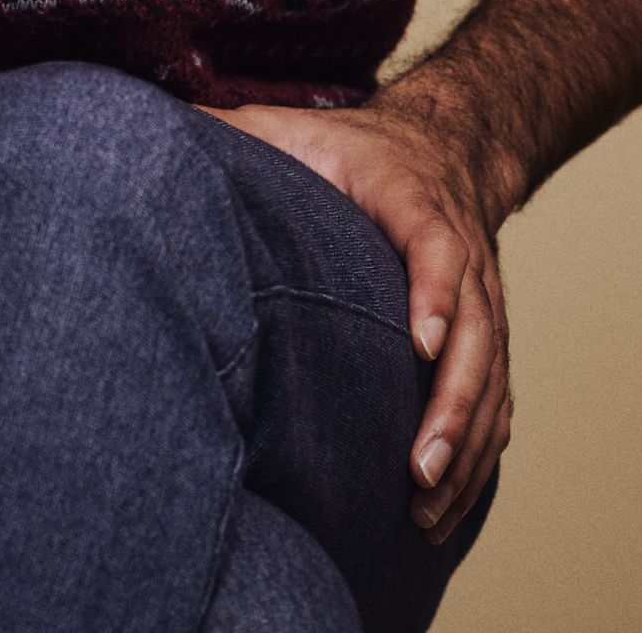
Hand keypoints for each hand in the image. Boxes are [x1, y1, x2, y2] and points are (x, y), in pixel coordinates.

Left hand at [203, 93, 514, 544]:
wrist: (443, 144)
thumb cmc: (348, 149)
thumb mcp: (289, 128)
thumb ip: (228, 133)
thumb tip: (144, 134)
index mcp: (413, 200)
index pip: (437, 246)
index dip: (436, 294)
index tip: (421, 345)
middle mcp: (463, 252)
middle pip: (479, 330)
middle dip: (453, 404)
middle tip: (416, 469)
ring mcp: (484, 299)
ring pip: (493, 377)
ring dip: (466, 447)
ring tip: (424, 513)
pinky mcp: (489, 335)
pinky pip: (498, 401)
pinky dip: (479, 456)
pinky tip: (443, 510)